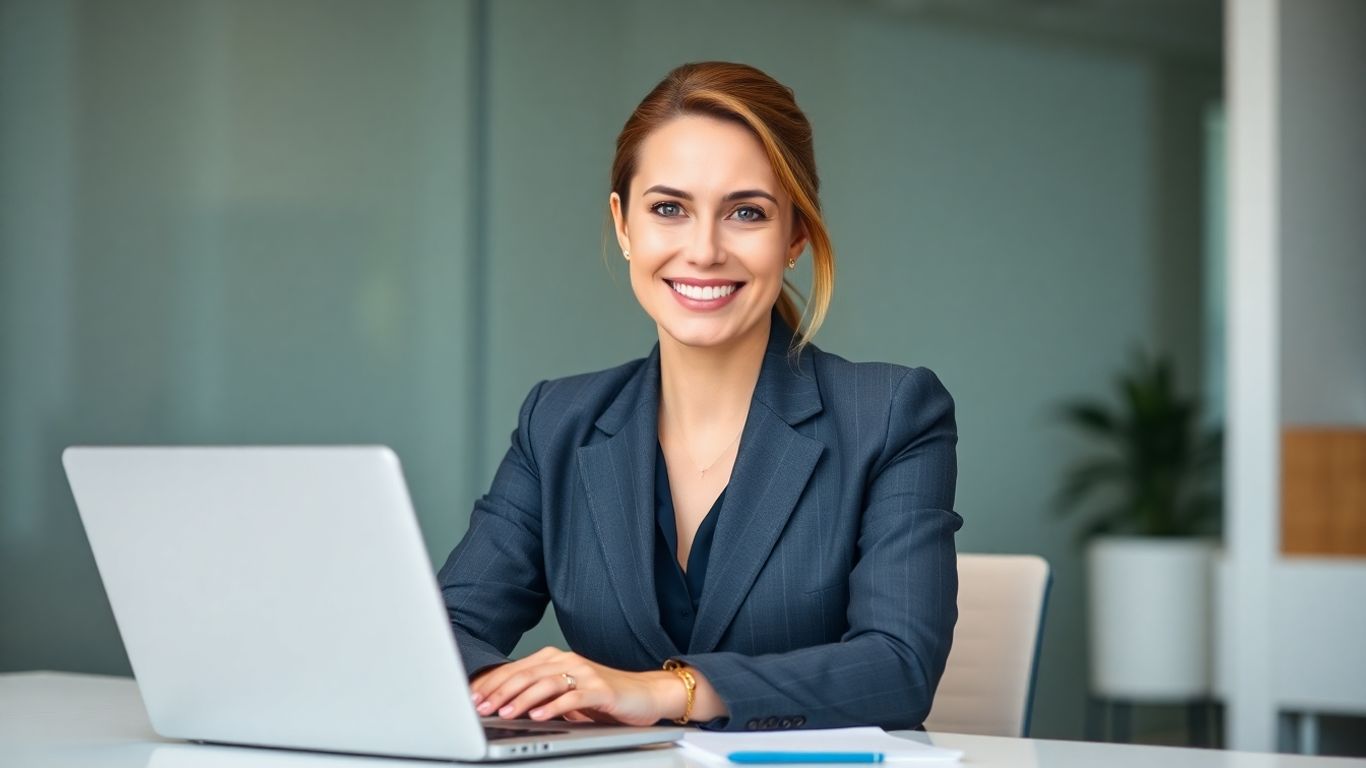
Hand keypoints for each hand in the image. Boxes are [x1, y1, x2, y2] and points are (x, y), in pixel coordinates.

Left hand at [469, 647, 683, 725]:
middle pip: (527, 674)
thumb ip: (538, 695)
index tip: (473, 698)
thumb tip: (500, 706)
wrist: (644, 694)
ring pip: (546, 683)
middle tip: (480, 708)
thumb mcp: (565, 694)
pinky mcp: (601, 689)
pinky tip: (538, 716)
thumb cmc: (602, 697)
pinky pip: (573, 697)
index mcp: (555, 659)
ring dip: (521, 699)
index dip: (493, 683)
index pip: (517, 669)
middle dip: (500, 692)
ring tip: (504, 713)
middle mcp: (568, 661)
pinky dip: (553, 706)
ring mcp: (585, 673)